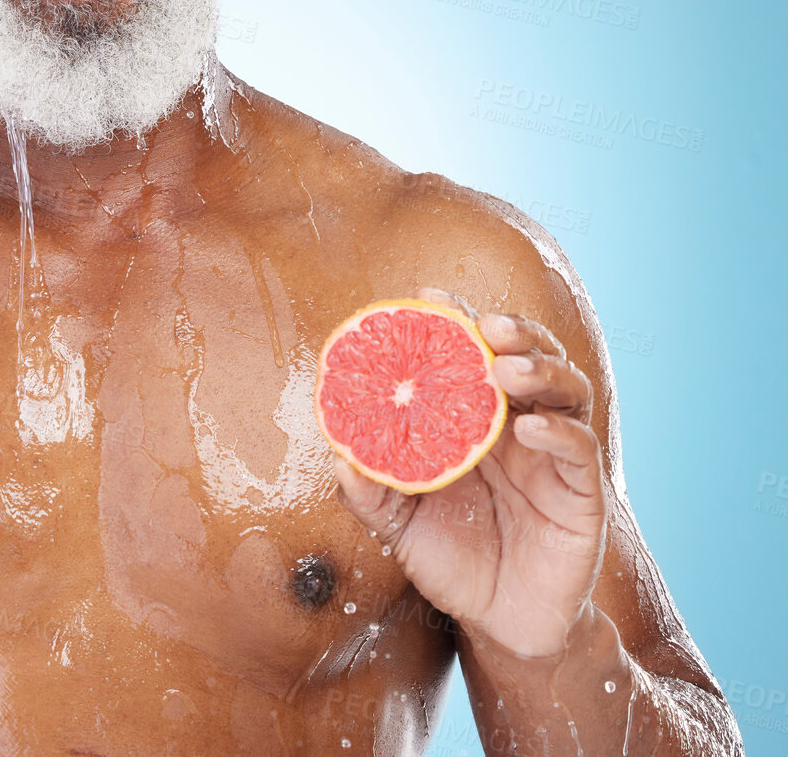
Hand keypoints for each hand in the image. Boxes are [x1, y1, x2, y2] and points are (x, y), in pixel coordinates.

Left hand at [327, 285, 607, 658]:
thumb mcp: (399, 524)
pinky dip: (559, 433)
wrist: (501, 625)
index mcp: (478, 421)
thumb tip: (339, 455)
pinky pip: (580, 452)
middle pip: (531, 359)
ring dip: (541, 370)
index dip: (459, 322)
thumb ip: (371, 491)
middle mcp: (521, 428)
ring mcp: (556, 457)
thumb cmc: (453, 560)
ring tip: (507, 367)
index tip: (431, 297)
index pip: (476, 357)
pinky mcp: (583, 494)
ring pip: (566, 394)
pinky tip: (529, 429)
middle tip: (485, 324)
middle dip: (514, 332)